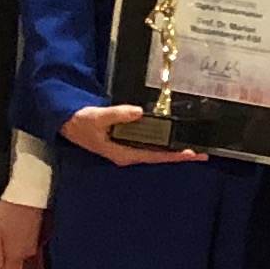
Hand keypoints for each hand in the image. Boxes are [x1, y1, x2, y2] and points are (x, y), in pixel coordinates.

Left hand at [0, 195, 43, 268]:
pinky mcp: (38, 234)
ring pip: (21, 254)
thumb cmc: (10, 211)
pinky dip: (20, 240)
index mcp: (15, 254)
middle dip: (6, 261)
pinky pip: (27, 244)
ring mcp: (34, 243)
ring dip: (13, 249)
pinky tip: (14, 229)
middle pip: (16, 265)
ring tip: (5, 233)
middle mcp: (27, 252)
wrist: (27, 194)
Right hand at [64, 103, 193, 165]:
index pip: (154, 156)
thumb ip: (117, 115)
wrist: (66, 122)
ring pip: (155, 150)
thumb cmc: (80, 122)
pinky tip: (172, 136)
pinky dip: (162, 140)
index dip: (173, 155)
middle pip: (159, 156)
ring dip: (173, 148)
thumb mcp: (97, 118)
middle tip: (203, 152)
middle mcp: (128, 153)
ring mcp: (127, 148)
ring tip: (193, 145)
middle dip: (179, 154)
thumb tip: (139, 112)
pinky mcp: (125, 140)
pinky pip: (149, 143)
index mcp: (123, 153)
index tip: (192, 154)